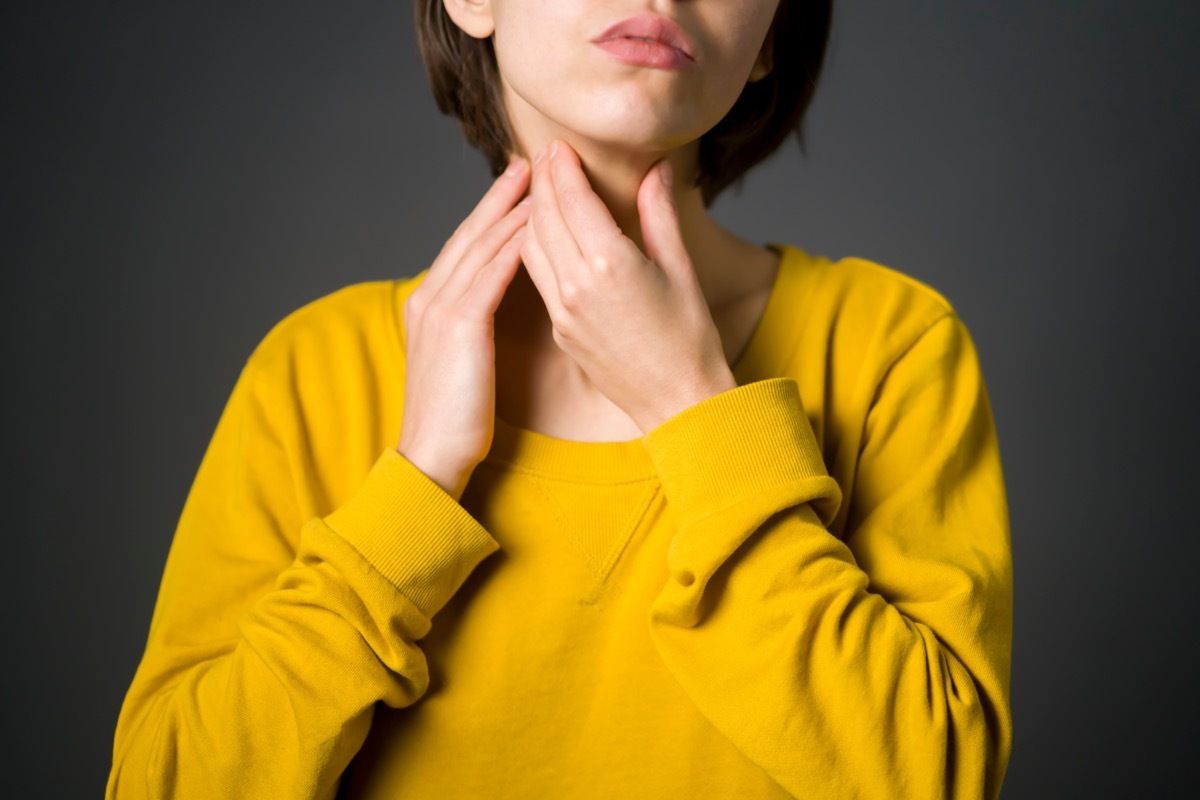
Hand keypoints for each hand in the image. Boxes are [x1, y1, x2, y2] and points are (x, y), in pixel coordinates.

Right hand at [397, 160, 531, 498]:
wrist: (430, 454)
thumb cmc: (453, 418)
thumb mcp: (458, 363)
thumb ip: (468, 329)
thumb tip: (489, 311)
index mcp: (427, 304)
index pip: (462, 247)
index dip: (488, 214)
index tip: (514, 188)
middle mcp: (429, 297)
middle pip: (470, 233)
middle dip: (500, 196)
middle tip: (530, 164)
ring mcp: (441, 307)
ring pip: (483, 245)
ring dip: (513, 209)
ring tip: (541, 181)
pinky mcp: (460, 324)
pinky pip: (494, 272)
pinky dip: (515, 244)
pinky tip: (539, 224)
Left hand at [519, 141, 735, 432]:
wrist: (677, 401)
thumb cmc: (690, 337)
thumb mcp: (681, 268)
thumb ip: (659, 213)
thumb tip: (656, 168)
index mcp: (611, 263)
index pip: (572, 198)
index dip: (562, 166)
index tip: (559, 144)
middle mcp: (578, 284)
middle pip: (543, 216)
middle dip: (541, 180)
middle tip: (545, 156)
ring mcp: (564, 309)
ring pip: (529, 244)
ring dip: (531, 212)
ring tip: (540, 188)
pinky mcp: (559, 328)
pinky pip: (535, 275)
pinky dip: (532, 245)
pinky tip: (542, 232)